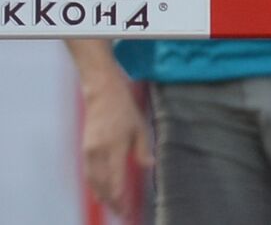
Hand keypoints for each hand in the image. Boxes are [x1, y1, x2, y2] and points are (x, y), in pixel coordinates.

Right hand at [81, 82, 153, 213]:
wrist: (102, 94)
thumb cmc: (125, 109)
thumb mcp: (140, 127)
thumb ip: (142, 149)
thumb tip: (148, 166)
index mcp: (114, 147)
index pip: (116, 180)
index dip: (120, 198)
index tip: (125, 210)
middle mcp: (98, 152)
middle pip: (102, 185)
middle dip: (111, 201)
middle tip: (120, 213)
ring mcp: (89, 151)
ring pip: (93, 181)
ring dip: (101, 195)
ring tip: (111, 206)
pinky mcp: (85, 149)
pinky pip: (89, 173)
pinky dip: (95, 185)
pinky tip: (100, 192)